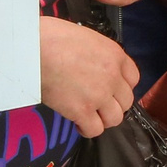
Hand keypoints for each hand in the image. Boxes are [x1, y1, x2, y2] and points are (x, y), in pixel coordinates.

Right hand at [41, 15, 135, 136]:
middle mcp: (112, 76)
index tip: (111, 90)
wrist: (33, 49)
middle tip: (97, 104)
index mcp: (114, 55)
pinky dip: (87, 129)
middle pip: (126, 101)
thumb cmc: (50, 36)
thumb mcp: (85, 37)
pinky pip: (95, 130)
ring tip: (89, 115)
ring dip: (103, 119)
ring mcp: (99, 95)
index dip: (121, 87)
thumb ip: (96, 54)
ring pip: (115, 118)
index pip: (133, 78)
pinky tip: (77, 123)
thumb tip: (91, 63)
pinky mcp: (82, 111)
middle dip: (112, 104)